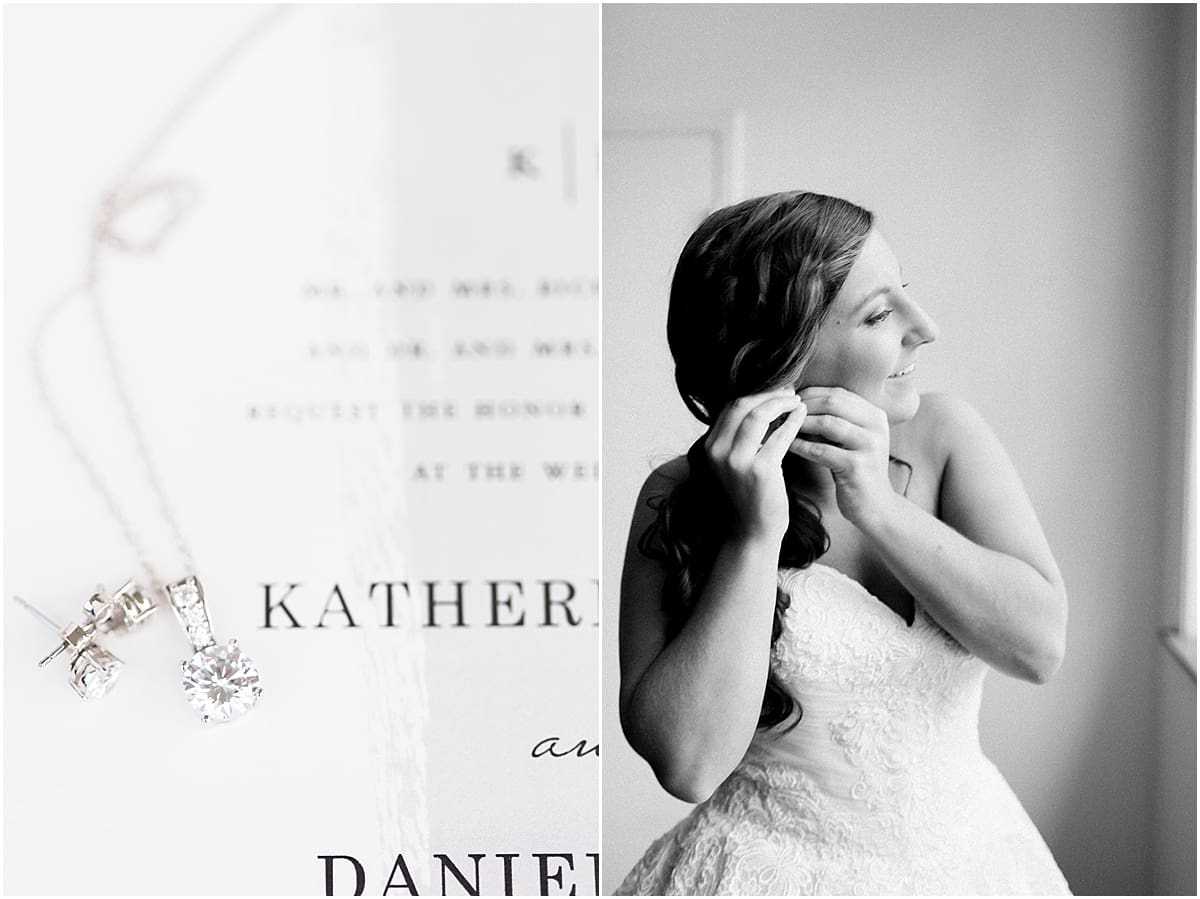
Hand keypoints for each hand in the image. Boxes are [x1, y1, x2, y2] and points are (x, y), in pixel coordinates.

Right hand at [704, 390, 807, 541]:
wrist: (752, 531)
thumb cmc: (750, 495)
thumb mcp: (735, 462)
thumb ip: (740, 437)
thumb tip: (762, 404)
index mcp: (710, 447)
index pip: (730, 407)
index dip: (755, 394)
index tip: (775, 390)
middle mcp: (718, 451)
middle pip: (741, 405)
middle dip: (768, 393)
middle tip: (789, 390)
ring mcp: (737, 461)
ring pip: (758, 415)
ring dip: (781, 403)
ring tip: (797, 401)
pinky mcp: (759, 470)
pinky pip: (779, 436)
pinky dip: (793, 421)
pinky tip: (802, 416)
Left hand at [790, 387, 892, 526]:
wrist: (875, 506)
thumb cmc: (855, 470)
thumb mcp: (850, 439)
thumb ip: (832, 420)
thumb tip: (796, 403)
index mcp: (874, 414)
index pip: (837, 393)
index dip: (810, 394)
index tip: (788, 402)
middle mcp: (876, 425)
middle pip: (833, 402)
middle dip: (803, 406)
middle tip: (782, 414)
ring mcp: (869, 445)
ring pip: (827, 423)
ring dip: (800, 424)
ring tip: (781, 428)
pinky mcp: (857, 466)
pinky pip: (821, 450)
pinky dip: (801, 445)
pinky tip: (786, 446)